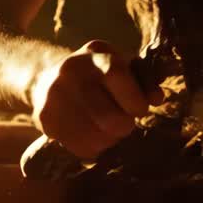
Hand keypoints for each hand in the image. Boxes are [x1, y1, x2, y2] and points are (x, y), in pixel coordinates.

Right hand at [30, 40, 161, 159]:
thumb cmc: (96, 75)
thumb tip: (157, 98)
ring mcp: (54, 96)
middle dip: (125, 126)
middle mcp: (70, 72)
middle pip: (108, 117)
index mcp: (95, 55)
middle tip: (124, 122)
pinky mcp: (44, 119)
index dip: (135, 100)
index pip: (117, 75)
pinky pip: (79, 147)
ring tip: (109, 130)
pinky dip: (93, 147)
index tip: (140, 110)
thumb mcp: (121, 66)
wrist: (46, 78)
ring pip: (95, 137)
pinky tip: (93, 136)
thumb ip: (143, 80)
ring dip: (110, 139)